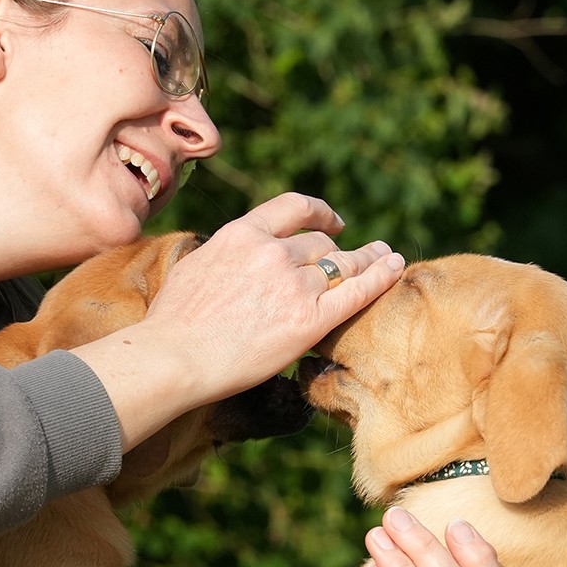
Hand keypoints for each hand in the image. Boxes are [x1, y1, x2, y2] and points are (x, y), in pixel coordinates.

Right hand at [145, 192, 404, 399]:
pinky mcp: (310, 319)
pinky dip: (382, 276)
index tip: (332, 222)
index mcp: (241, 234)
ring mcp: (293, 284)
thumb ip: (223, 255)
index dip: (319, 212)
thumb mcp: (194, 268)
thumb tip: (232, 258)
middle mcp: (271, 251)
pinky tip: (395, 268)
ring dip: (369, 259)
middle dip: (340, 249)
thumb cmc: (171, 324)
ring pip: (344, 263)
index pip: (292, 209)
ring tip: (386, 258)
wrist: (173, 358)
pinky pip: (358, 291)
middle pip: (320, 243)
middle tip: (360, 255)